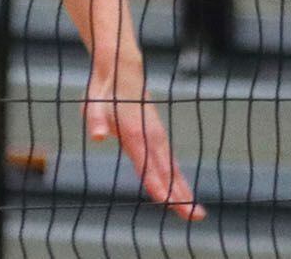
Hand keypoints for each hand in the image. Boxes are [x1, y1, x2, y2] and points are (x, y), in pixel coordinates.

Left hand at [83, 57, 203, 221]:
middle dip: (180, 196)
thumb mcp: (93, 105)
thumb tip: (97, 136)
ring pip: (173, 170)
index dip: (157, 185)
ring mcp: (157, 138)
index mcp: (134, 134)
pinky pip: (171, 164)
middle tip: (194, 217)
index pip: (147, 165)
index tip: (168, 203)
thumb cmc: (105, 93)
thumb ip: (95, 121)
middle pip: (167, 172)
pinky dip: (179, 181)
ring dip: (184, 191)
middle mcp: (151, 138)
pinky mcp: (158, 139)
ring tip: (196, 213)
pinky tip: (184, 195)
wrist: (123, 73)